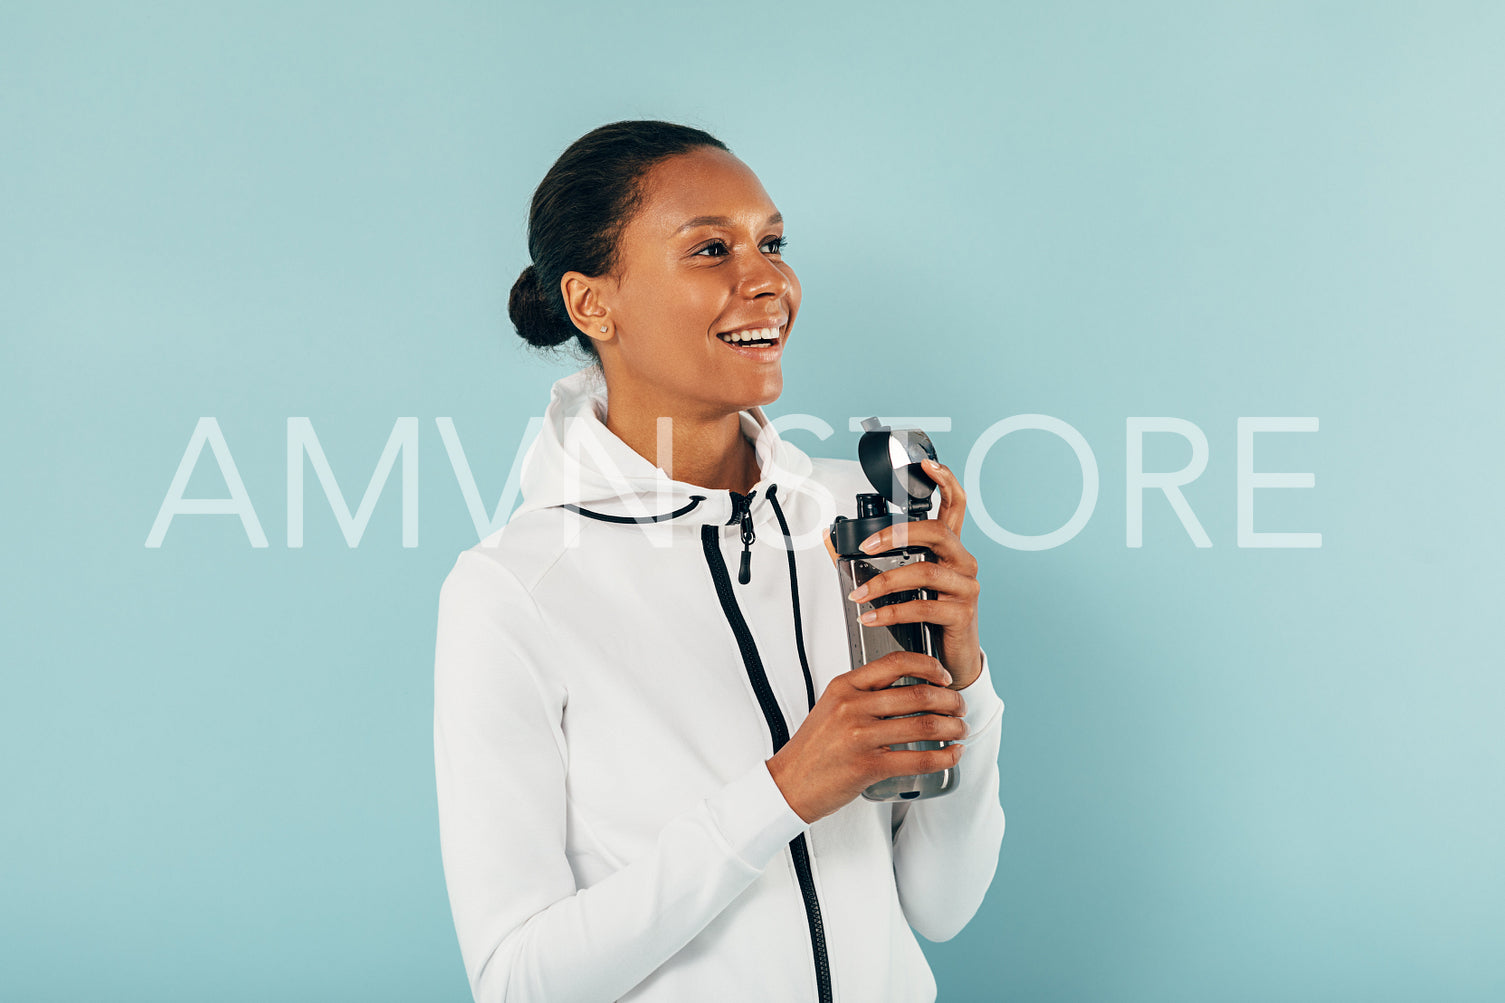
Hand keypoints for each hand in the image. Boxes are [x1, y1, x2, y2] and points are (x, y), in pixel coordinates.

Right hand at [766, 651, 967, 823]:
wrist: (790, 783)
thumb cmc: (814, 748)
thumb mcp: (832, 706)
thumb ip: (864, 692)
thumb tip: (908, 686)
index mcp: (844, 686)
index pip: (896, 662)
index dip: (928, 666)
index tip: (943, 676)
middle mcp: (852, 707)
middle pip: (918, 694)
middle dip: (951, 700)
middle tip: (960, 707)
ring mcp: (860, 736)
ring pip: (925, 725)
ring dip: (953, 727)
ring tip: (960, 730)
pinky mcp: (868, 766)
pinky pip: (920, 759)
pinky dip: (945, 756)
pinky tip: (952, 754)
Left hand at [849, 458, 981, 689]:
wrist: (950, 663)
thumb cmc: (928, 618)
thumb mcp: (903, 584)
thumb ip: (873, 559)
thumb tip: (830, 538)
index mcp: (950, 550)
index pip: (955, 506)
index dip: (945, 481)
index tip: (928, 464)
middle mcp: (963, 562)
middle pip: (937, 532)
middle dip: (898, 534)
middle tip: (867, 548)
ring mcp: (965, 587)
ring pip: (926, 570)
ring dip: (885, 581)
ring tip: (859, 594)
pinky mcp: (962, 614)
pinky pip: (923, 607)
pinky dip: (891, 611)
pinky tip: (871, 616)